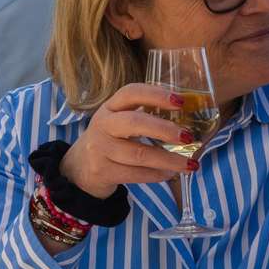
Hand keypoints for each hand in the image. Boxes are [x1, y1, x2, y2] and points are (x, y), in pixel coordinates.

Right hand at [60, 81, 198, 198]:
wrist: (80, 168)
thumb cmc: (110, 140)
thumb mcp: (118, 122)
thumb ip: (144, 117)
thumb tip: (187, 121)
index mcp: (110, 107)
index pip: (131, 93)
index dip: (155, 94)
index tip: (180, 101)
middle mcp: (103, 125)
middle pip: (133, 122)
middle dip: (164, 129)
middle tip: (187, 136)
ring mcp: (101, 149)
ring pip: (138, 154)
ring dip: (168, 160)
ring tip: (189, 164)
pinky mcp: (103, 171)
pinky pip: (135, 174)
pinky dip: (156, 175)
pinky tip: (169, 174)